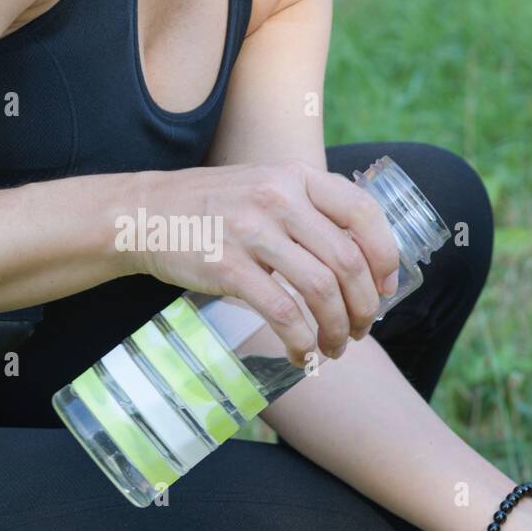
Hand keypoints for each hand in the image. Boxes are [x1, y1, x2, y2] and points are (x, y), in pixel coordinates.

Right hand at [129, 160, 401, 364]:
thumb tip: (366, 263)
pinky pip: (282, 312)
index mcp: (298, 177)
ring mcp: (252, 231)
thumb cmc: (217, 208)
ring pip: (321, 290)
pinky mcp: (227, 266)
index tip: (387, 289)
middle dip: (365, 306)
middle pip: (347, 261)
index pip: (364, 213)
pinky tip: (303, 353)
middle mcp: (279, 198)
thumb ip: (313, 213)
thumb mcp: (269, 188)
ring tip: (336, 347)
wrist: (144, 213)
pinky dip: (302, 340)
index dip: (385, 256)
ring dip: (337, 328)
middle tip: (362, 330)